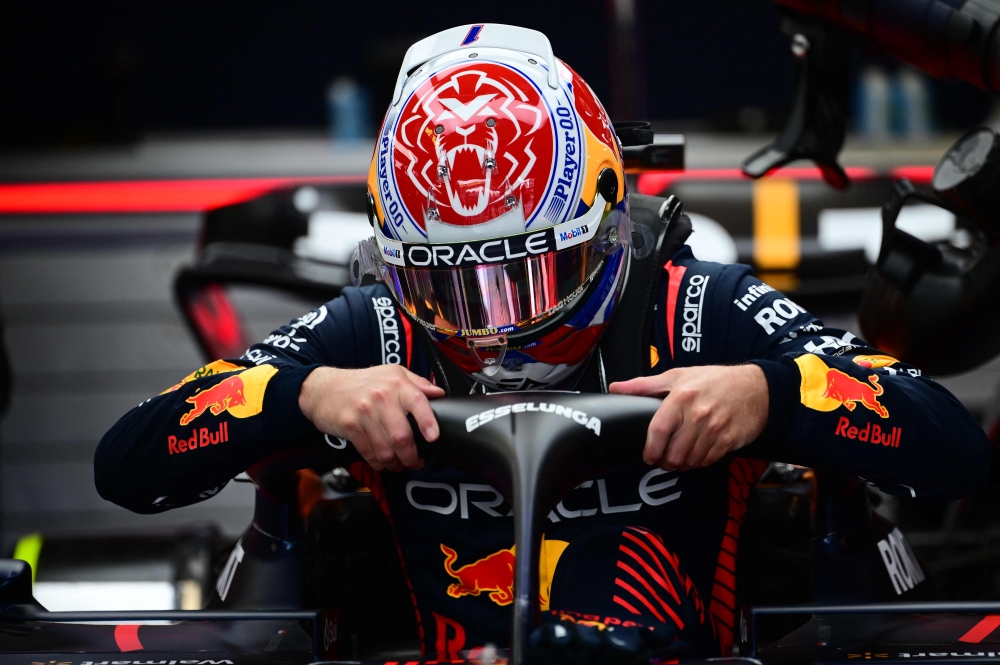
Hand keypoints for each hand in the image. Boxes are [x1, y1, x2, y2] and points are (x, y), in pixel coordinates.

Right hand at [298, 365, 443, 471]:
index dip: (428, 422)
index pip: (418, 402)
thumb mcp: (392, 373)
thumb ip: (418, 383)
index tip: (434, 437)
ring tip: (399, 465)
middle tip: (415, 462)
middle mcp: (381, 397)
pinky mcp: (349, 426)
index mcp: (397, 384)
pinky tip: (382, 462)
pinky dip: (378, 463)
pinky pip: (369, 452)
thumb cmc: (362, 382)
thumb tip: (439, 394)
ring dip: (395, 463)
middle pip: (402, 436)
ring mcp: (364, 412)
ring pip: (385, 449)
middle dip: (411, 456)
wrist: (324, 388)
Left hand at [609, 365, 767, 470]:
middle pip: (674, 451)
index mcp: (681, 396)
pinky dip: (699, 462)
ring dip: (682, 464)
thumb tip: (616, 387)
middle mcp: (698, 414)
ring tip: (678, 458)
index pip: (659, 430)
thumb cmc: (714, 380)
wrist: (756, 387)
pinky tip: (696, 455)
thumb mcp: (677, 376)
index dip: (650, 449)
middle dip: (665, 461)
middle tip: (663, 460)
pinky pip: (708, 460)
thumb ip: (644, 385)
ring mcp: (715, 428)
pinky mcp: (729, 440)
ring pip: (690, 459)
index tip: (647, 456)